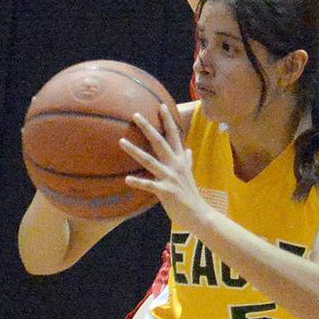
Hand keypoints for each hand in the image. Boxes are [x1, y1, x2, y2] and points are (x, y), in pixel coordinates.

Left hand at [120, 104, 210, 229]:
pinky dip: (138, 182)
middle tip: (135, 115)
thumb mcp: (190, 173)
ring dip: (135, 151)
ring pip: (150, 160)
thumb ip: (187, 160)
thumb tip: (188, 150)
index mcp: (180, 159)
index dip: (168, 120)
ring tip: (121, 142)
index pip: (174, 134)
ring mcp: (170, 177)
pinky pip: (149, 185)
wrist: (198, 213)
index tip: (161, 105)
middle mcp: (175, 165)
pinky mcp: (165, 191)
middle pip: (159, 142)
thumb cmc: (190, 193)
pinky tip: (127, 179)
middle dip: (148, 128)